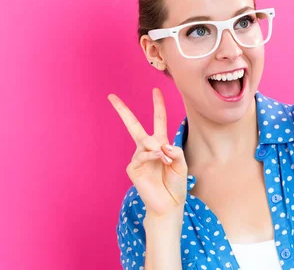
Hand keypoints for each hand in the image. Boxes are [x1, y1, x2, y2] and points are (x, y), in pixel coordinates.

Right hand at [108, 88, 187, 217]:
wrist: (169, 204)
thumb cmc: (176, 184)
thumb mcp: (182, 165)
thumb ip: (175, 152)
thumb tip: (161, 145)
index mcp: (161, 144)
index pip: (158, 120)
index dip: (158, 105)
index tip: (155, 90)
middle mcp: (147, 148)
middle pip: (134, 125)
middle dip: (123, 111)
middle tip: (111, 96)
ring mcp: (139, 158)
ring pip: (145, 141)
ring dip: (158, 149)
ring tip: (167, 161)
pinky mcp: (133, 168)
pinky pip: (142, 155)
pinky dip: (152, 156)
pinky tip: (160, 161)